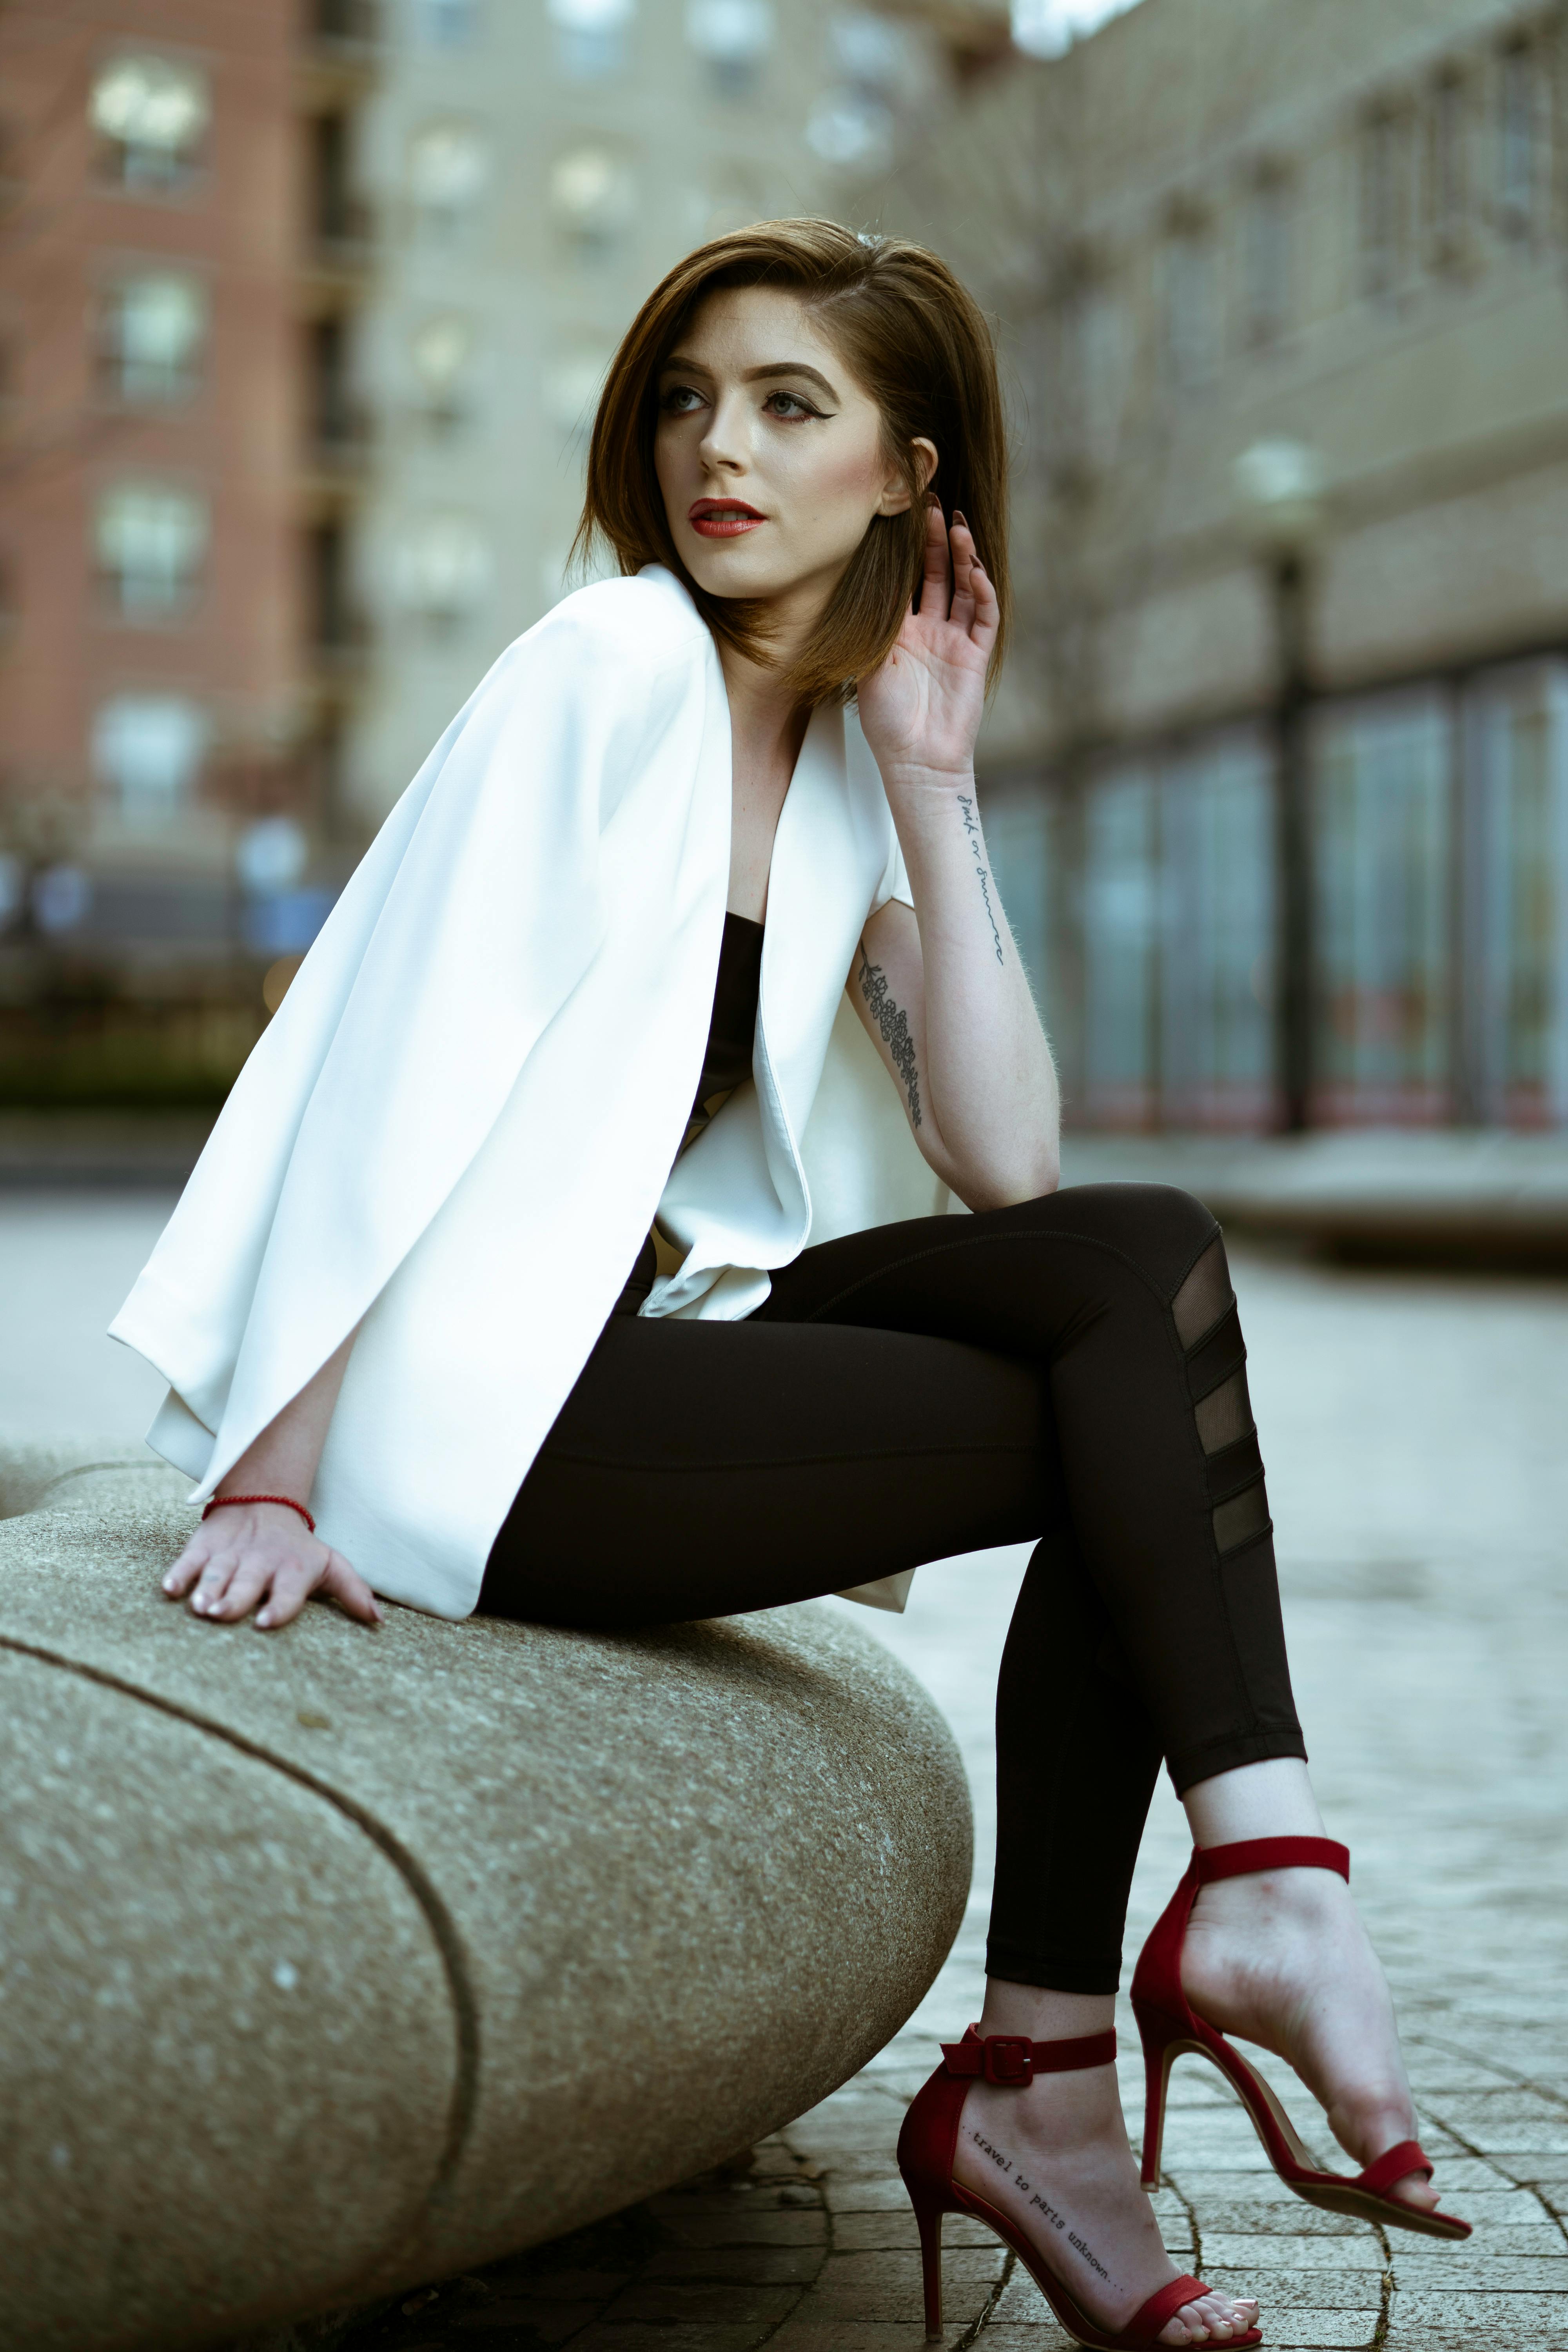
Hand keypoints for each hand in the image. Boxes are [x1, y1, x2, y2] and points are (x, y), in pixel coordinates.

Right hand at [162, 1501, 383, 1631]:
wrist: (264, 1505)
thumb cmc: (298, 1549)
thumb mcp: (329, 1563)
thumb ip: (352, 1591)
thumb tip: (378, 1621)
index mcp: (293, 1570)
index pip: (288, 1592)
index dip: (278, 1607)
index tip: (266, 1622)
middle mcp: (261, 1563)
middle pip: (247, 1584)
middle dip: (234, 1600)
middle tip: (221, 1614)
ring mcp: (230, 1555)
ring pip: (216, 1574)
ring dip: (206, 1589)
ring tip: (198, 1607)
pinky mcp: (205, 1546)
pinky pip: (189, 1560)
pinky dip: (179, 1572)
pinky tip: (169, 1588)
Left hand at [855, 504, 998, 786]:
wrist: (915, 761)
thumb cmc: (887, 721)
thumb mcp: (869, 665)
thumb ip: (876, 625)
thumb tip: (869, 582)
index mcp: (900, 633)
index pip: (907, 581)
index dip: (907, 551)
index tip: (900, 517)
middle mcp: (929, 632)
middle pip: (938, 576)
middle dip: (935, 541)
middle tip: (932, 504)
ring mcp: (955, 642)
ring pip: (963, 589)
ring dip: (962, 558)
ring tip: (956, 525)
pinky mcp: (975, 656)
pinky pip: (983, 617)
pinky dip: (982, 592)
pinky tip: (975, 569)